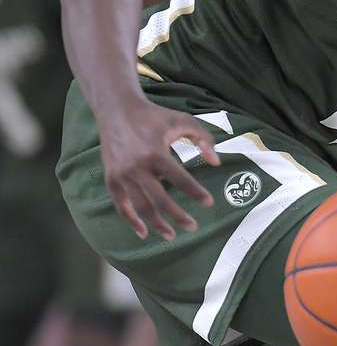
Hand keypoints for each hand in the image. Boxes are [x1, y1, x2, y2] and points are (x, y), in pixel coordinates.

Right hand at [98, 99, 219, 239]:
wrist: (116, 110)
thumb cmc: (154, 116)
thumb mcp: (183, 120)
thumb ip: (204, 139)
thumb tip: (216, 163)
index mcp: (155, 153)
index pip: (180, 179)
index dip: (195, 192)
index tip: (208, 203)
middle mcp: (137, 167)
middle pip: (159, 199)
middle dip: (177, 216)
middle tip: (193, 227)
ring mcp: (122, 174)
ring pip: (140, 206)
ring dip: (156, 223)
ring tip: (171, 235)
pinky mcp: (111, 178)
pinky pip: (121, 204)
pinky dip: (131, 220)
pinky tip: (143, 232)